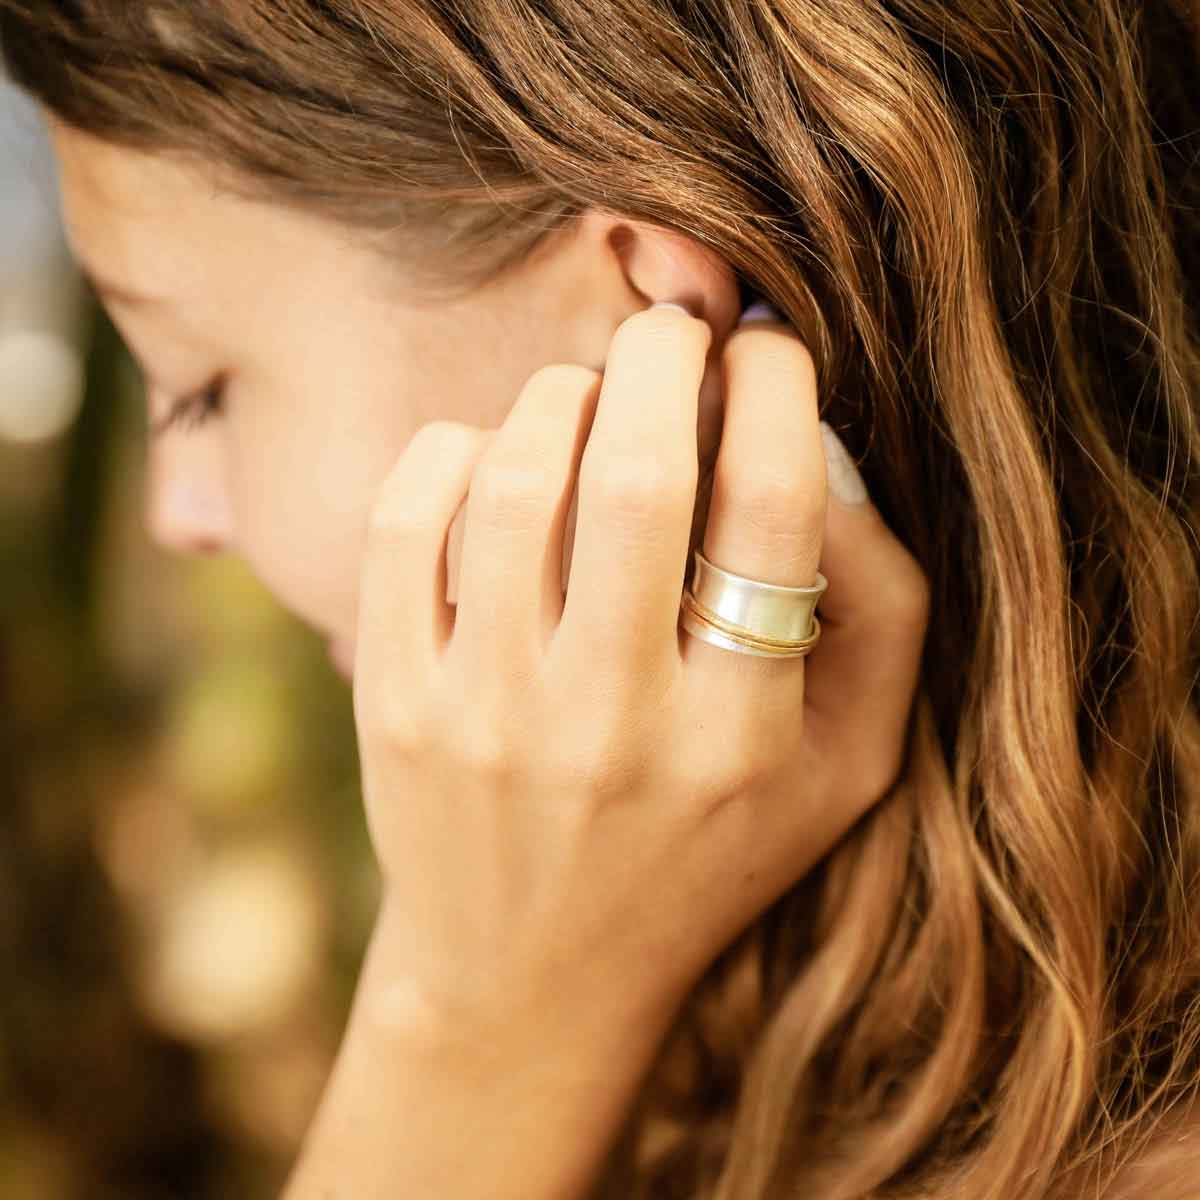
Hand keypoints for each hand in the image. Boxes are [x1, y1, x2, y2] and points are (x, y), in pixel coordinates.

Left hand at [351, 302, 929, 1038]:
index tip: (767, 351)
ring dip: (559, 396)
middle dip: (661, 356)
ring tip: (589, 400)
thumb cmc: (706, 853)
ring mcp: (489, 715)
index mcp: (742, 732)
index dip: (777, 387)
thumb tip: (819, 450)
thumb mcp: (847, 766)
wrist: (533, 974)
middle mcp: (614, 722)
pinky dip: (451, 449)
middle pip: (636, 471)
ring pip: (515, 478)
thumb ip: (880, 609)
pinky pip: (404, 521)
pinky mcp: (398, 705)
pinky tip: (491, 457)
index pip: (775, 507)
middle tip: (672, 332)